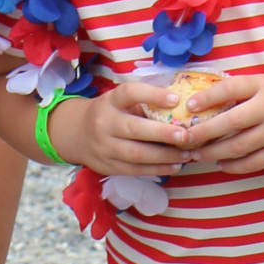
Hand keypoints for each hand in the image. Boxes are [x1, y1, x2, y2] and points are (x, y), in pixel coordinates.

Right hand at [67, 81, 193, 175]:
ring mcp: (104, 147)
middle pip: (135, 129)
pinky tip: (174, 165)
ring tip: (187, 155)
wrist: (76, 134)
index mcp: (109, 101)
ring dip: (165, 156)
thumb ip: (142, 103)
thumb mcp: (118, 101)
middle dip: (164, 134)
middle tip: (187, 136)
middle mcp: (104, 123)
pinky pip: (136, 170)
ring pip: (137, 154)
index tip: (175, 99)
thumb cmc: (109, 113)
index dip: (152, 95)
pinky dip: (158, 169)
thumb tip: (180, 106)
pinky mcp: (108, 166)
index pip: (129, 93)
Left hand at [180, 72, 263, 172]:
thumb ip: (240, 88)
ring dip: (214, 152)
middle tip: (184, 138)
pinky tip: (221, 164)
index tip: (189, 105)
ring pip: (239, 146)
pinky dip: (236, 166)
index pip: (230, 89)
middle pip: (230, 122)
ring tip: (196, 154)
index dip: (207, 97)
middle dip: (203, 132)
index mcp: (263, 86)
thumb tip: (204, 97)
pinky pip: (256, 162)